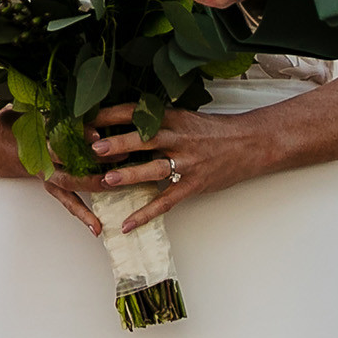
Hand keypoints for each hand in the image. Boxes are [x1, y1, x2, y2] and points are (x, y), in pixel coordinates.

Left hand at [47, 102, 264, 231]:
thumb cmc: (213, 130)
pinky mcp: (194, 185)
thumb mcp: (185, 117)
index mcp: (173, 118)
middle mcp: (178, 138)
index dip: (111, 116)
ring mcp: (187, 163)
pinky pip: (167, 201)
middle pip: (143, 140)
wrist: (250, 142)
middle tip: (93, 148)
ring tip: (106, 181)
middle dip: (117, 144)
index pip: (136, 113)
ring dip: (129, 176)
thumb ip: (157, 120)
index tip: (87, 119)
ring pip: (154, 169)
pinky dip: (146, 214)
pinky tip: (127, 224)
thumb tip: (121, 122)